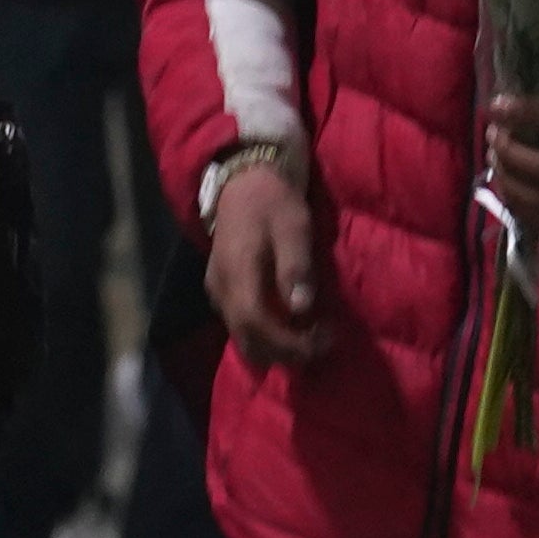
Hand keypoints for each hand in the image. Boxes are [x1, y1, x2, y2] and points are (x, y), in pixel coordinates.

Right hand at [206, 157, 327, 368]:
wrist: (241, 184)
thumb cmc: (272, 203)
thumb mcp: (293, 226)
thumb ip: (296, 266)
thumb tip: (301, 307)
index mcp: (237, 271)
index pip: (255, 322)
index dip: (288, 341)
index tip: (321, 341)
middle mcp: (221, 289)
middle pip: (247, 339)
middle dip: (285, 352)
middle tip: (320, 346)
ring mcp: (216, 292)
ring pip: (241, 337)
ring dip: (275, 348)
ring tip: (309, 338)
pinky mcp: (220, 292)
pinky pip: (239, 327)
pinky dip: (265, 336)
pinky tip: (290, 326)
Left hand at [487, 88, 538, 228]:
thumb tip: (514, 86)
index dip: (526, 113)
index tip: (496, 106)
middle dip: (511, 152)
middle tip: (493, 135)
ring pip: (538, 197)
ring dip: (507, 177)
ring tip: (494, 156)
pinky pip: (536, 215)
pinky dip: (511, 199)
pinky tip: (503, 178)